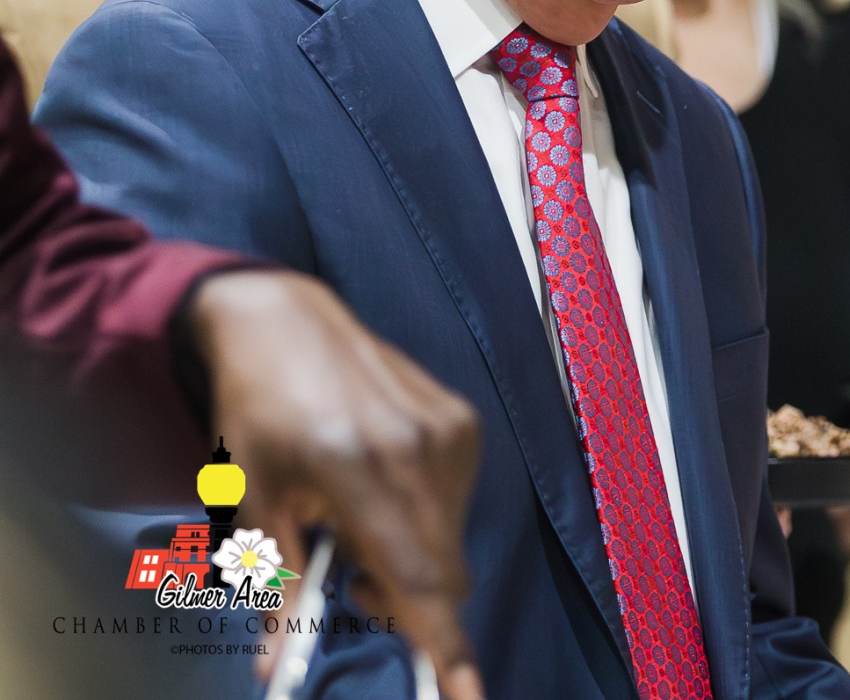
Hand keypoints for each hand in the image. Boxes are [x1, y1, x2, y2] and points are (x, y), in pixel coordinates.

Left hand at [190, 270, 483, 699]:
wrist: (287, 321)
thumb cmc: (257, 411)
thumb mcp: (251, 498)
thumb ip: (274, 583)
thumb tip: (277, 667)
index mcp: (359, 469)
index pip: (416, 577)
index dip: (444, 645)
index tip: (464, 695)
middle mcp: (418, 450)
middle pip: (441, 571)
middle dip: (406, 604)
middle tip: (347, 585)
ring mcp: (449, 432)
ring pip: (449, 541)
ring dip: (411, 558)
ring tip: (354, 522)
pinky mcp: (462, 422)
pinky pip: (456, 503)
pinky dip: (423, 520)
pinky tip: (379, 489)